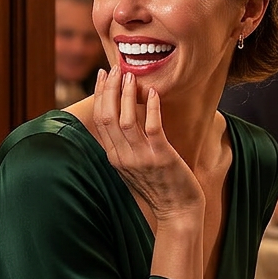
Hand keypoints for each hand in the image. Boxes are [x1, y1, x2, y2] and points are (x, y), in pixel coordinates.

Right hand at [92, 67, 203, 224]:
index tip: (104, 75)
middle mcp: (123, 157)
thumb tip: (121, 118)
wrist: (177, 211)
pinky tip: (153, 92)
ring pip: (126, 120)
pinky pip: (153, 127)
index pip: (100, 120)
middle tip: (114, 68)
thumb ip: (124, 145)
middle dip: (109, 89)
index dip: (100, 94)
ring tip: (131, 76)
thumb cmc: (159, 186)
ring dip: (127, 94)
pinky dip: (151, 107)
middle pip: (108, 116)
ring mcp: (141, 157)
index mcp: (114, 157)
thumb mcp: (133, 166)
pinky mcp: (161, 157)